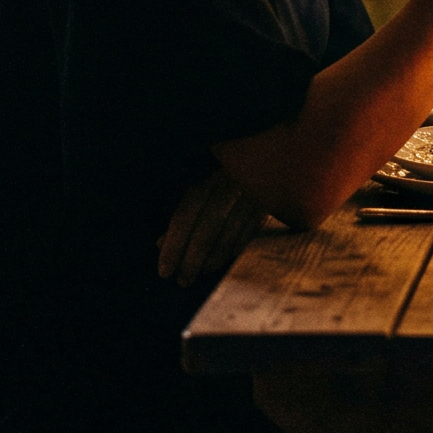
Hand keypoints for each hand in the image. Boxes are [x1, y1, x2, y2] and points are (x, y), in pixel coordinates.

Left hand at [158, 167, 267, 286]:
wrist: (262, 153)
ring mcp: (252, 189)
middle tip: (182, 280)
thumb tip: (161, 244)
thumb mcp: (198, 184)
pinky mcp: (270, 197)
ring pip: (231, 231)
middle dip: (193, 258)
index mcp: (206, 173)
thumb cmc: (220, 172)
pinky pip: (252, 228)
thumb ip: (181, 214)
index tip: (165, 270)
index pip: (187, 212)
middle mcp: (228, 180)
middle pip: (208, 226)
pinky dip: (237, 246)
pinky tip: (225, 258)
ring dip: (214, 257)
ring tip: (202, 271)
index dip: (175, 244)